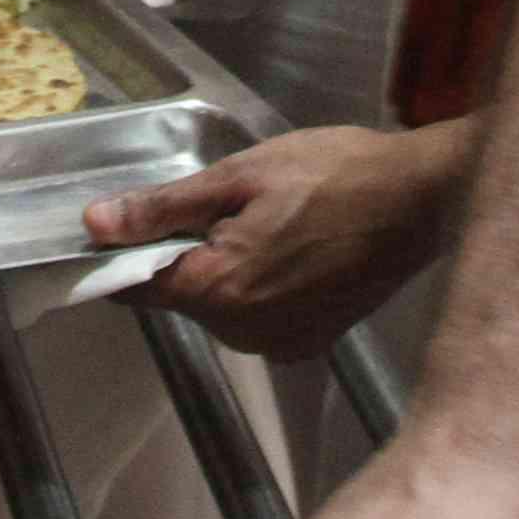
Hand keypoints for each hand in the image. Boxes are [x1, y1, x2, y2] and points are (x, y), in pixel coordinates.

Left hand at [91, 124, 460, 358]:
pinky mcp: (310, 342)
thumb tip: (96, 224)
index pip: (137, 287)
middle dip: (187, 253)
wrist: (422, 200)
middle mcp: (244, 333)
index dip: (121, 256)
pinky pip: (259, 317)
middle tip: (227, 203)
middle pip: (182, 296)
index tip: (123, 227)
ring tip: (269, 219)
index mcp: (219, 290)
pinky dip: (261, 287)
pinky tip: (292, 247)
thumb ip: (163, 208)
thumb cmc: (335, 174)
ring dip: (226, 270)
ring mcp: (280, 343)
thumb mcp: (240, 175)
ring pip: (221, 306)